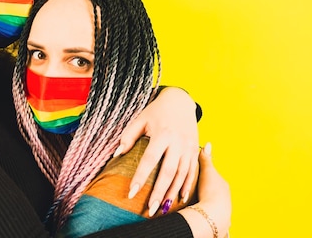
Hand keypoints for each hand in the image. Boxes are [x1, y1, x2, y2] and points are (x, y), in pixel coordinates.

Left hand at [115, 87, 199, 214]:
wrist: (180, 101)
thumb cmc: (156, 111)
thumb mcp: (141, 119)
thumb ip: (128, 136)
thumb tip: (116, 155)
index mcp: (163, 134)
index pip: (150, 159)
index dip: (141, 177)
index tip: (132, 193)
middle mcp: (177, 142)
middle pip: (168, 171)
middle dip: (159, 192)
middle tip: (150, 209)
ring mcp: (188, 147)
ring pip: (182, 174)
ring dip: (172, 193)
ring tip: (163, 208)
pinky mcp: (194, 150)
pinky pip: (193, 171)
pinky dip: (187, 185)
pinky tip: (180, 198)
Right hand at [180, 143, 230, 237]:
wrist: (213, 214)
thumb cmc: (210, 192)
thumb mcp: (206, 172)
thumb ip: (206, 159)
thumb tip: (208, 144)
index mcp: (223, 184)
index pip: (214, 177)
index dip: (205, 176)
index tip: (197, 177)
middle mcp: (225, 196)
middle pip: (214, 190)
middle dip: (206, 190)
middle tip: (195, 190)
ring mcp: (223, 207)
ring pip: (213, 202)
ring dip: (206, 201)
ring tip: (196, 201)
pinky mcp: (217, 218)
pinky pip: (211, 212)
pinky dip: (206, 211)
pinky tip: (200, 212)